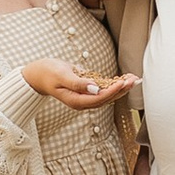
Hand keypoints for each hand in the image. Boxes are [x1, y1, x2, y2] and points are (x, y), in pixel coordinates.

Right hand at [22, 60, 137, 109]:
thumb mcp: (61, 75)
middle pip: (107, 98)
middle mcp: (83, 102)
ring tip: (135, 78)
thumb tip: (94, 88)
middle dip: (122, 89)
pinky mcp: (88, 91)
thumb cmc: (48, 72)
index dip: (112, 91)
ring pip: (108, 95)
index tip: (123, 82)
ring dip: (122, 87)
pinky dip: (115, 84)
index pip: (99, 98)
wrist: (39, 74)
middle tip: (135, 79)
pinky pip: (104, 89)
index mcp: (76, 101)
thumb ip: (77, 83)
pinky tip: (125, 78)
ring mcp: (85, 97)